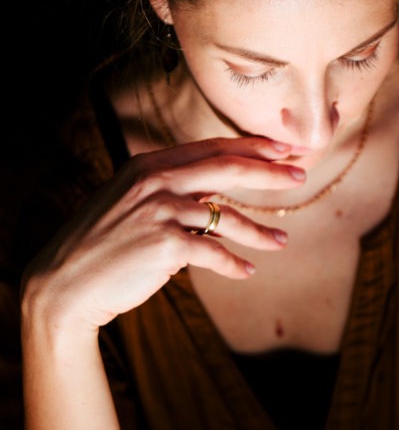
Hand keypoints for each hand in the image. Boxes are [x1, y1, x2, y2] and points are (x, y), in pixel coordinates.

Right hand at [22, 135, 305, 331]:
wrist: (67, 282)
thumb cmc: (104, 245)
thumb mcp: (131, 202)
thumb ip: (170, 190)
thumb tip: (215, 192)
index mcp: (149, 165)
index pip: (211, 148)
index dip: (251, 147)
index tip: (283, 148)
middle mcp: (156, 181)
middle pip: (227, 168)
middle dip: (269, 172)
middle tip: (301, 174)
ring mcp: (160, 212)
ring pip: (227, 217)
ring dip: (259, 231)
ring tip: (280, 241)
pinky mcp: (166, 245)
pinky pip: (214, 253)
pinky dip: (233, 264)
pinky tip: (246, 271)